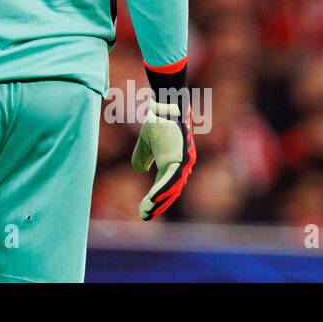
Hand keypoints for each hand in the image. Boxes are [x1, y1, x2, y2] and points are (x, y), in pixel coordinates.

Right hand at [132, 100, 195, 219]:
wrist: (165, 104)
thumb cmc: (157, 120)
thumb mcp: (146, 141)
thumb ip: (143, 155)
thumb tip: (139, 169)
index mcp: (174, 162)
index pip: (165, 186)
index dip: (155, 199)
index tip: (143, 210)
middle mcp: (182, 165)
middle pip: (171, 191)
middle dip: (158, 205)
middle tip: (145, 216)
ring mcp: (183, 162)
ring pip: (172, 188)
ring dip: (159, 202)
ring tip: (146, 212)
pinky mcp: (180, 158)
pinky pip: (170, 179)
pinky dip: (161, 191)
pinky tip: (152, 200)